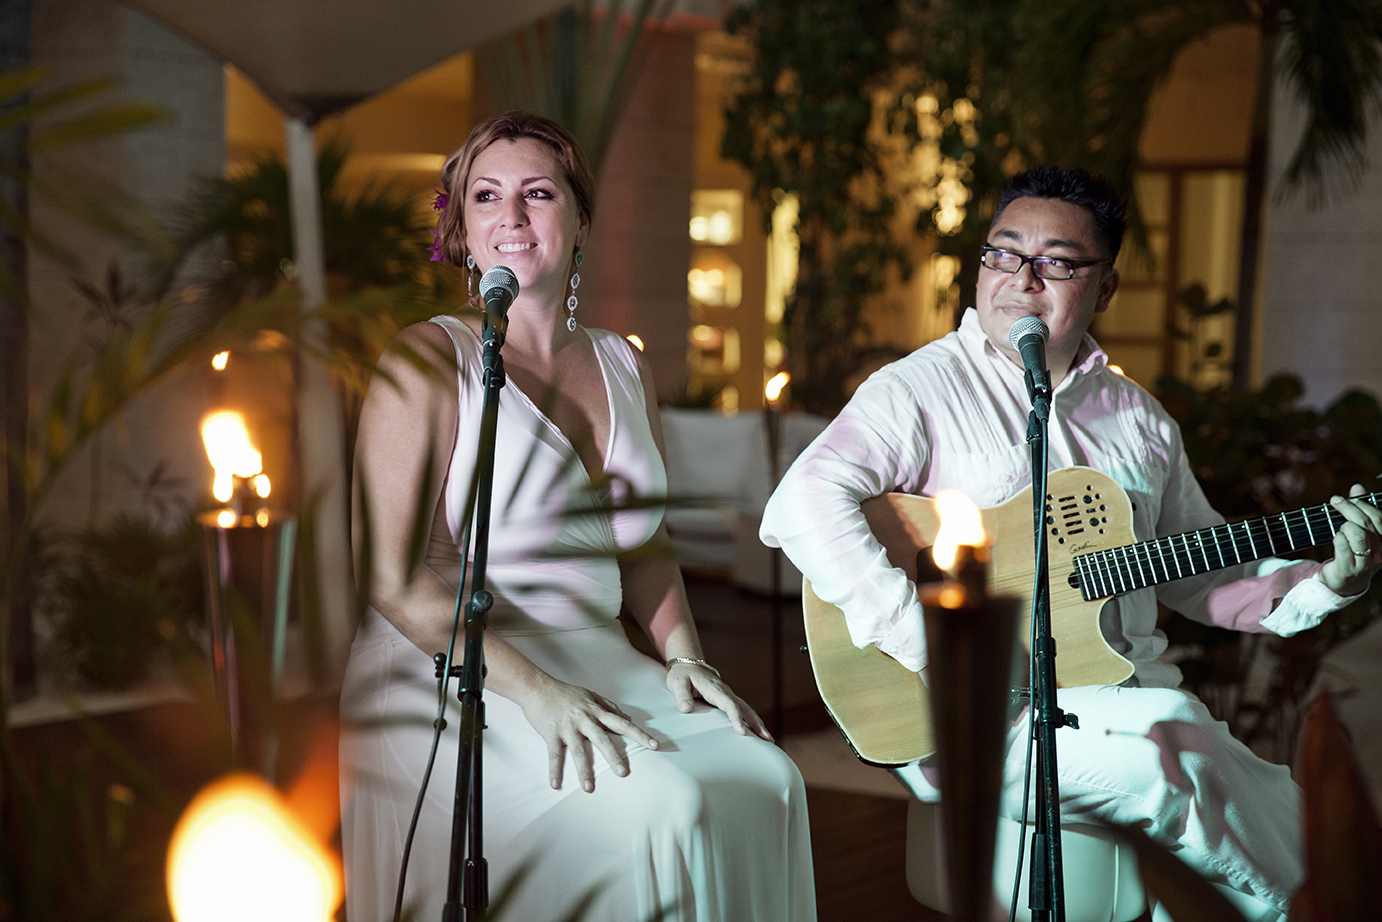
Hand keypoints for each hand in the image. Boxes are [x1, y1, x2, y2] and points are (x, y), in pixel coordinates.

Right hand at [519, 676, 658, 792]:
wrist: (536, 687)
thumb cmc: (564, 692)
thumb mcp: (589, 695)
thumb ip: (608, 706)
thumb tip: (627, 718)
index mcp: (595, 710)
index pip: (621, 723)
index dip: (638, 734)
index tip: (654, 745)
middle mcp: (584, 719)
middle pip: (602, 739)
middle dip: (614, 756)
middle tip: (623, 773)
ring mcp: (567, 727)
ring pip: (578, 751)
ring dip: (584, 771)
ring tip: (589, 788)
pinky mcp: (551, 733)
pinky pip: (554, 755)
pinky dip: (554, 770)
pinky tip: (556, 784)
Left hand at [666, 662, 773, 741]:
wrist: (688, 664)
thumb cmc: (682, 674)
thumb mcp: (677, 682)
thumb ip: (682, 695)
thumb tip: (686, 709)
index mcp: (714, 688)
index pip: (729, 704)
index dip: (736, 718)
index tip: (742, 732)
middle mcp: (725, 692)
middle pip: (745, 708)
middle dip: (757, 724)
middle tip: (767, 739)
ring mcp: (728, 695)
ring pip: (747, 709)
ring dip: (758, 724)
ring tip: (768, 740)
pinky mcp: (727, 699)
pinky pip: (742, 710)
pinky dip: (751, 721)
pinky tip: (757, 733)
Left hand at [1319, 484, 1381, 596]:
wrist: (1341, 582)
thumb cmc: (1351, 552)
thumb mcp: (1358, 531)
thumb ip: (1359, 509)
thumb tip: (1357, 487)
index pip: (1380, 519)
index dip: (1365, 504)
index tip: (1351, 498)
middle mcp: (1379, 553)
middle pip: (1367, 523)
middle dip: (1350, 508)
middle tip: (1336, 501)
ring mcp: (1365, 564)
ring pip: (1358, 534)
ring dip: (1344, 525)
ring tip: (1339, 527)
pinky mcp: (1349, 570)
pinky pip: (1344, 546)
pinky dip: (1338, 537)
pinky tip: (1336, 537)